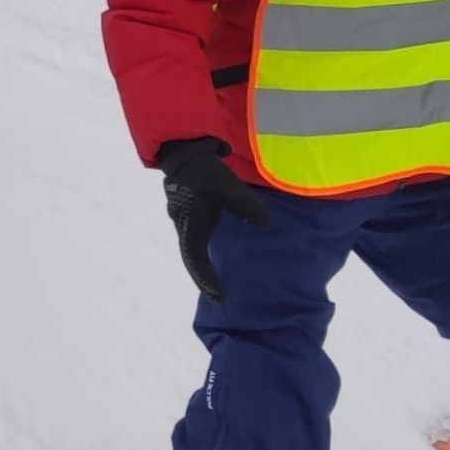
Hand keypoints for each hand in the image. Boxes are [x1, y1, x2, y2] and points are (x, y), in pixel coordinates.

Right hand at [158, 138, 269, 301]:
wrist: (185, 150)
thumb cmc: (204, 168)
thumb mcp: (227, 185)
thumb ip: (245, 205)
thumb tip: (265, 224)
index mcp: (189, 221)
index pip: (196, 257)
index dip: (206, 278)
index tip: (219, 296)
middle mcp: (184, 224)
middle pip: (191, 258)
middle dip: (204, 278)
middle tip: (219, 300)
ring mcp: (185, 218)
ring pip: (193, 249)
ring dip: (203, 267)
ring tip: (217, 286)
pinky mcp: (192, 212)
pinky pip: (196, 239)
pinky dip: (205, 254)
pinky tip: (216, 258)